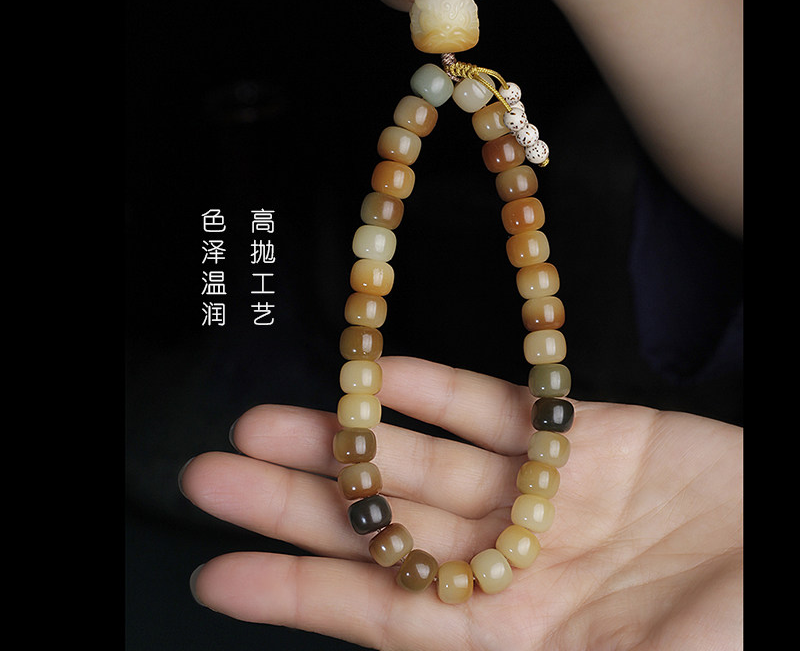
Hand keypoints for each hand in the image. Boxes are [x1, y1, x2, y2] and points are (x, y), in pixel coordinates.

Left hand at [180, 356, 742, 649]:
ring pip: (424, 459)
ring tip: (267, 417)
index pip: (380, 614)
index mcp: (515, 641)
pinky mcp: (587, 436)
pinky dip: (436, 389)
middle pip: (383, 525)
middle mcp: (513, 563)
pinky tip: (378, 373)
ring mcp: (544, 495)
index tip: (214, 575)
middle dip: (297, 500)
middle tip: (211, 471)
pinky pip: (496, 407)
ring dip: (350, 434)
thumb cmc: (739, 634)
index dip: (297, 595)